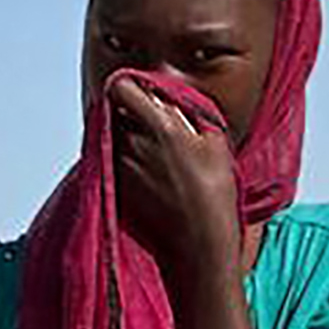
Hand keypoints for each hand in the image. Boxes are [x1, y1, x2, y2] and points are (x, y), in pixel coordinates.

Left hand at [106, 74, 242, 283]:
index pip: (121, 86)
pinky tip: (148, 172)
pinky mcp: (117, 188)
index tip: (144, 92)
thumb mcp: (214, 141)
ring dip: (126, 136)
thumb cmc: (215, 194)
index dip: (130, 85)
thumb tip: (168, 83)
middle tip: (154, 123)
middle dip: (130, 111)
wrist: (199, 245)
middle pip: (115, 110)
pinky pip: (113, 161)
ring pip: (113, 135)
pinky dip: (124, 159)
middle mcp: (132, 144)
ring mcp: (120, 167)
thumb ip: (187, 106)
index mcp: (158, 126)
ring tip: (154, 150)